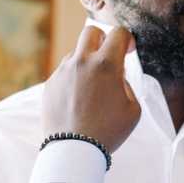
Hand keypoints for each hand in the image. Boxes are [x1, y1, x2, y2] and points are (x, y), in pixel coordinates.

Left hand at [42, 25, 140, 153]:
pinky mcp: (50, 84)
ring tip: (92, 90)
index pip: (118, 33)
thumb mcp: (133, 110)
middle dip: (102, 40)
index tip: (127, 50)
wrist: (74, 150)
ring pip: (75, 54)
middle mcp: (82, 62)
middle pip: (91, 32)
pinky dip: (73, 80)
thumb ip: (127, 85)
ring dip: (86, 64)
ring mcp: (63, 72)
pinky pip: (64, 73)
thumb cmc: (108, 132)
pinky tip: (78, 101)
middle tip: (107, 58)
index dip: (126, 39)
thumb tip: (118, 77)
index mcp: (106, 65)